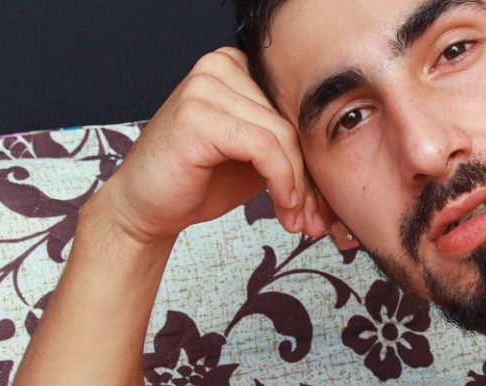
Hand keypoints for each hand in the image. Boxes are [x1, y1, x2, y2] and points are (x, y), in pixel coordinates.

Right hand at [96, 47, 324, 242]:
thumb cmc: (199, 181)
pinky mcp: (198, 116)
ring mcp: (204, 87)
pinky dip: (282, 181)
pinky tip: (283, 205)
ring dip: (298, 187)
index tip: (323, 202)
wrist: (145, 208)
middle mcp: (219, 65)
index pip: (295, 109)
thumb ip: (290, 145)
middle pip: (292, 122)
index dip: (315, 158)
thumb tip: (340, 162)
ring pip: (283, 136)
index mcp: (237, 66)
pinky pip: (264, 147)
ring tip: (297, 220)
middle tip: (314, 219)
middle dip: (310, 178)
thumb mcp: (257, 157)